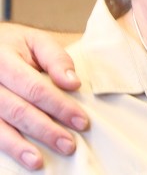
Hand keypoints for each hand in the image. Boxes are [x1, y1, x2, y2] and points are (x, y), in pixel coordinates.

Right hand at [0, 23, 86, 169]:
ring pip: (0, 126)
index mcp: (5, 60)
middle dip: (45, 130)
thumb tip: (73, 83)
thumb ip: (56, 58)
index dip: (59, 106)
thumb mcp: (36, 41)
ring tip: (38, 161)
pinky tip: (20, 156)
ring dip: (20, 146)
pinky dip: (6, 146)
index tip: (81, 121)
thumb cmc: (15, 45)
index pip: (35, 88)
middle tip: (68, 145)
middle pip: (18, 110)